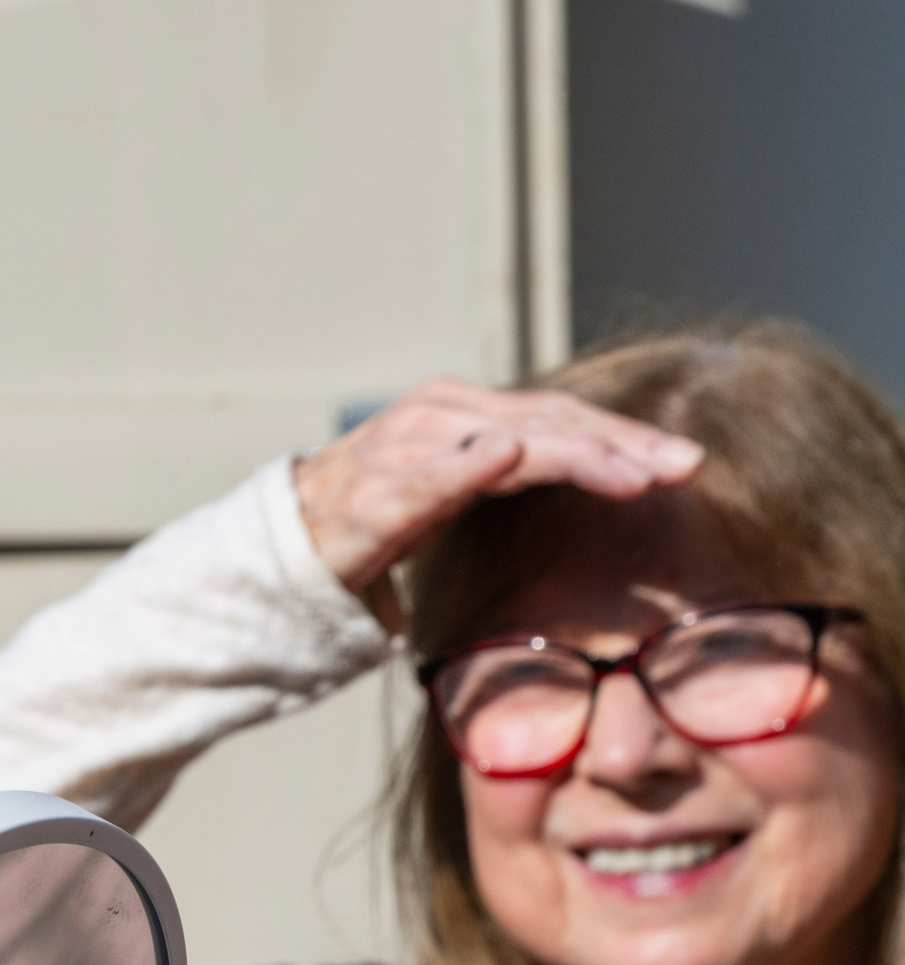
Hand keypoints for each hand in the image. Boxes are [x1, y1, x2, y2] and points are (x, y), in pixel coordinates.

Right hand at [293, 378, 703, 600]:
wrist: (279, 550)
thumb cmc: (363, 526)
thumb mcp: (446, 492)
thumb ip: (497, 476)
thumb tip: (562, 479)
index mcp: (465, 414)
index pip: (561, 418)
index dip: (625, 438)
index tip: (683, 465)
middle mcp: (443, 415)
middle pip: (552, 421)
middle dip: (624, 445)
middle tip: (685, 467)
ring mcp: (410, 447)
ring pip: (512, 442)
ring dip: (579, 456)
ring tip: (635, 475)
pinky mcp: (379, 489)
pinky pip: (435, 473)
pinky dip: (471, 464)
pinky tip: (510, 455)